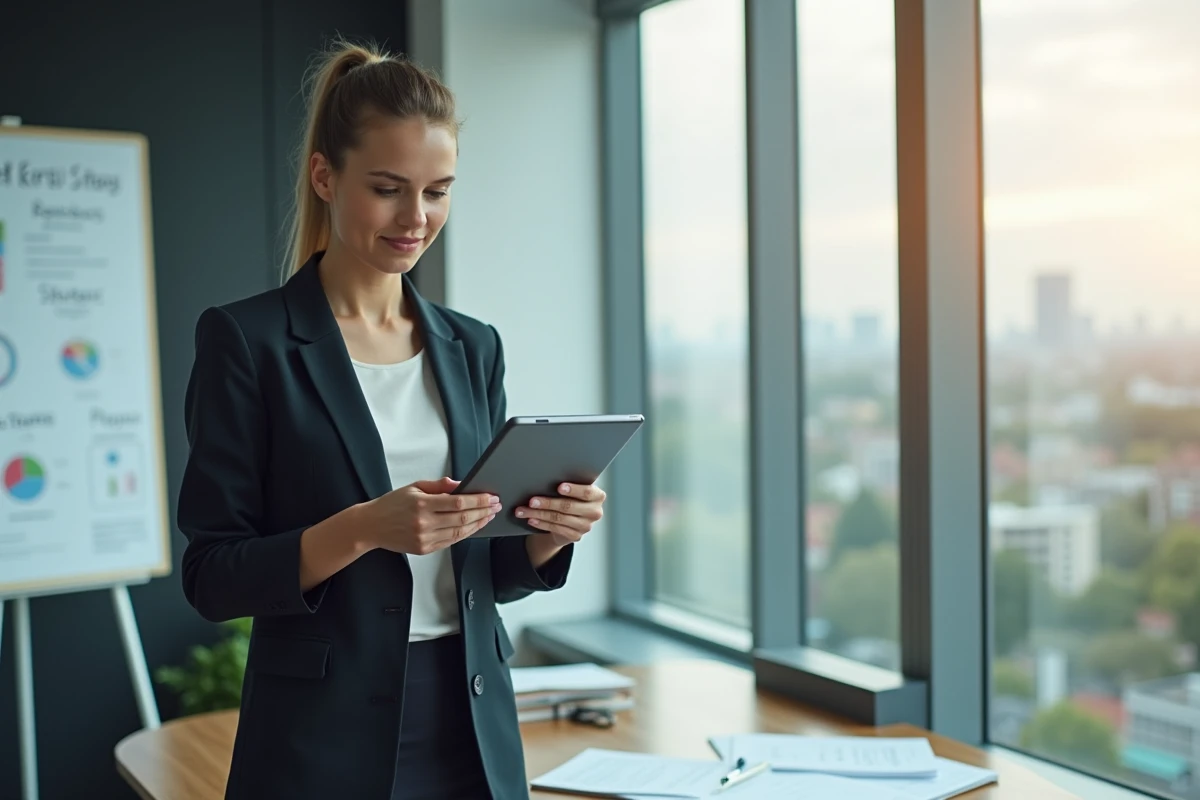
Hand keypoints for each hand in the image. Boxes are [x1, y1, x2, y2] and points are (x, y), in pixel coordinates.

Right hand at [362, 477, 499, 554]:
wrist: (371, 526)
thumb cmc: (391, 504)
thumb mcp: (414, 487)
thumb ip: (439, 486)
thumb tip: (461, 484)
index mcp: (422, 504)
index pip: (458, 502)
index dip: (478, 500)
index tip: (491, 497)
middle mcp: (424, 523)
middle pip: (462, 519)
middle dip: (483, 511)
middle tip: (495, 505)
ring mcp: (425, 539)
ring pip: (459, 533)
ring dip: (478, 524)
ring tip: (488, 516)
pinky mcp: (424, 549)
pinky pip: (450, 542)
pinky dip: (465, 534)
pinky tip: (474, 527)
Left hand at [515, 482, 605, 546]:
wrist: (572, 519)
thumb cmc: (572, 498)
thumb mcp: (574, 490)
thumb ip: (568, 486)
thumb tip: (546, 477)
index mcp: (597, 496)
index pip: (587, 492)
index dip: (574, 490)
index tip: (559, 487)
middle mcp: (594, 512)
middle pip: (569, 507)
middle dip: (548, 503)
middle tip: (532, 501)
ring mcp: (586, 526)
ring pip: (559, 519)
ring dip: (539, 514)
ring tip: (525, 510)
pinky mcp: (576, 536)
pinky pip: (556, 529)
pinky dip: (541, 524)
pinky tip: (531, 519)